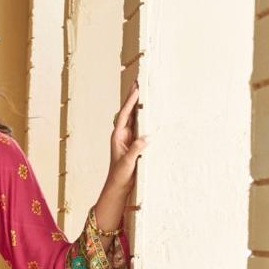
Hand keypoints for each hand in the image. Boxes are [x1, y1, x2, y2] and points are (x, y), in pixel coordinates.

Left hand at [93, 80, 146, 233]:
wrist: (118, 187)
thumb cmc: (119, 176)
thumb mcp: (128, 163)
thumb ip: (136, 150)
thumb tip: (146, 137)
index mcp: (117, 136)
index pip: (124, 115)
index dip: (130, 102)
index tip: (136, 89)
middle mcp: (122, 135)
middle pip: (128, 112)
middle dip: (133, 97)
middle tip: (138, 82)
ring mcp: (128, 138)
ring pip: (134, 117)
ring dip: (139, 105)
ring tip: (144, 91)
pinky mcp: (134, 143)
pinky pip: (140, 126)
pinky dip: (144, 117)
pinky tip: (150, 110)